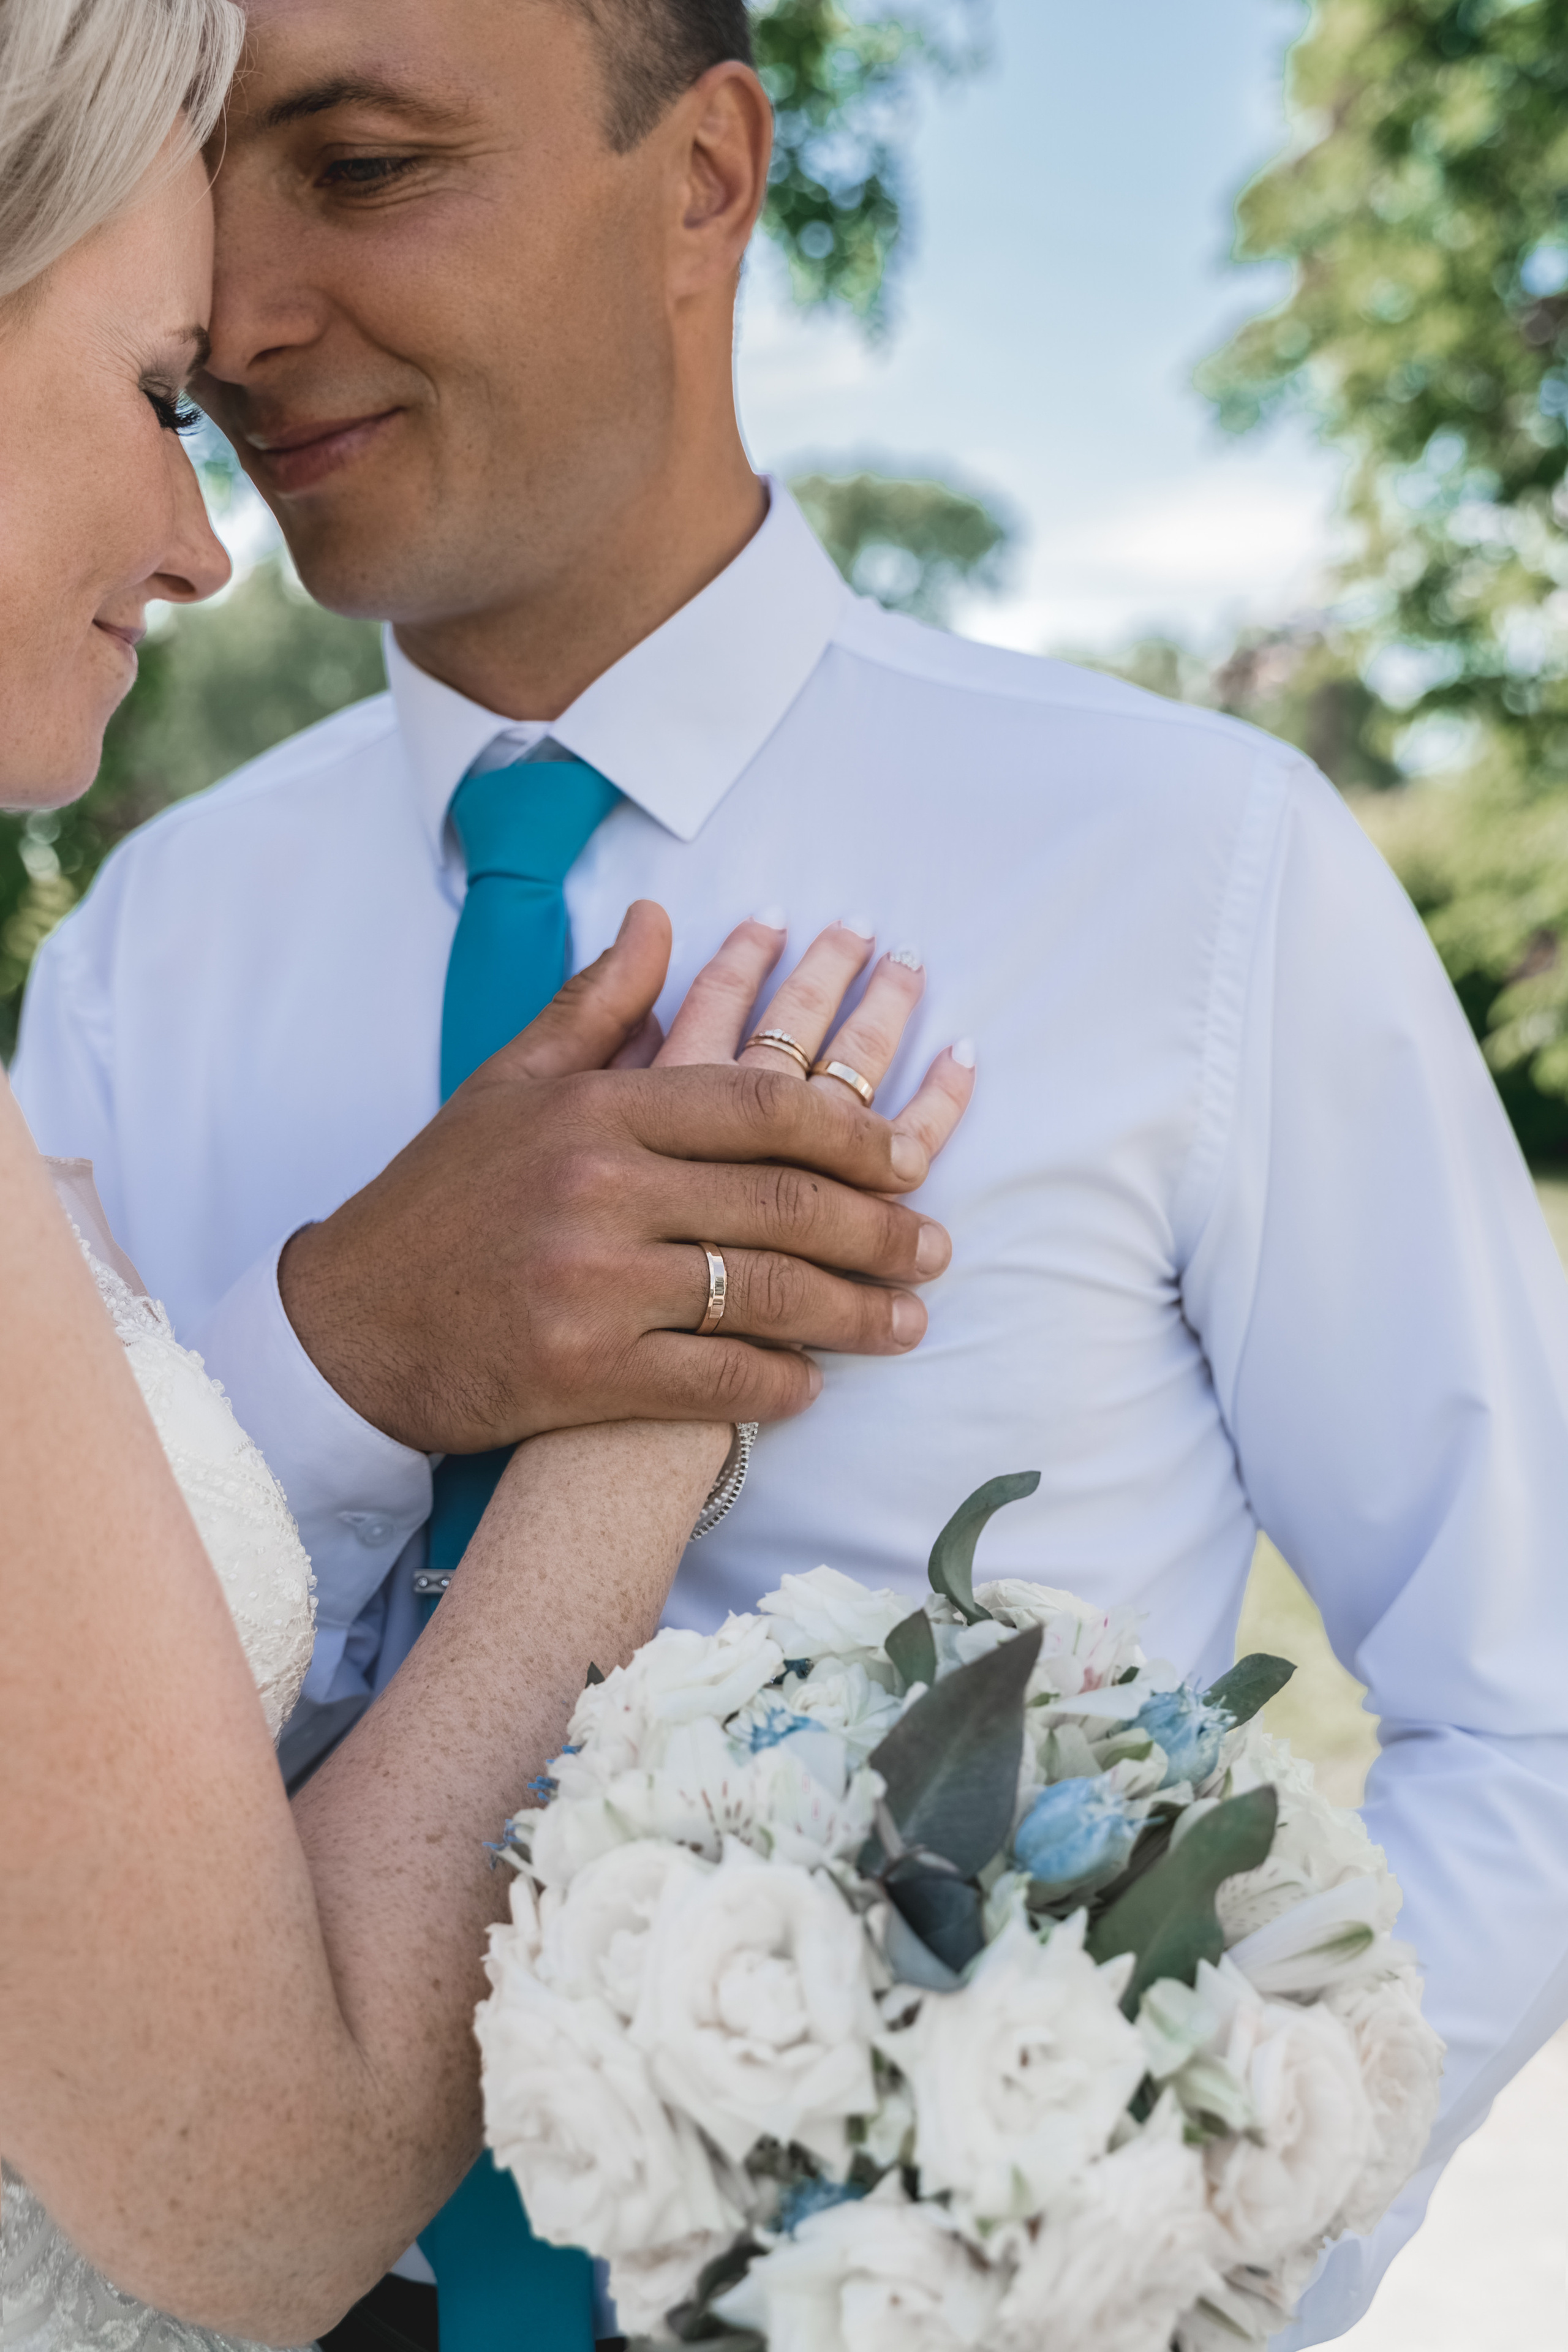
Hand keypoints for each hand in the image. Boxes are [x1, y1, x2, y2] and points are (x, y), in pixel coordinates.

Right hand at [279, 903, 971, 1451]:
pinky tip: (814, 1384)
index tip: (911, 1153)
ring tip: (909, 1321)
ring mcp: (592, 1285)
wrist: (345, 1327)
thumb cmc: (437, 1202)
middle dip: (877, 1226)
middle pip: (780, 1200)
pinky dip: (778, 1384)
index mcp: (593, 1111)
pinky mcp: (582, 1373)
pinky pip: (715, 1379)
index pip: (758, 1103)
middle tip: (934, 1244)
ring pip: (764, 1292)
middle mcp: (598, 1191)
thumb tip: (661, 919)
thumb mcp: (508, 1086)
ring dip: (854, 1312)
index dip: (852, 1128)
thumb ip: (595, 1006)